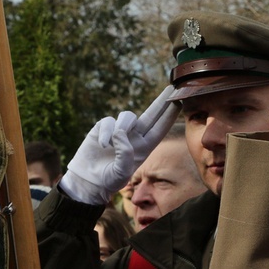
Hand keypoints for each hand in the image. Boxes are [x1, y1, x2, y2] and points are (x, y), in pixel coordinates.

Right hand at [59, 86, 179, 203]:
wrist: (88, 181)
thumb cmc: (109, 179)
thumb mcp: (121, 172)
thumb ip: (125, 153)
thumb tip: (121, 132)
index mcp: (145, 147)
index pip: (161, 128)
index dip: (170, 115)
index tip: (180, 101)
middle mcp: (135, 137)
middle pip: (151, 115)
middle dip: (161, 101)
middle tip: (171, 87)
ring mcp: (120, 131)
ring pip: (128, 116)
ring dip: (123, 126)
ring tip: (113, 144)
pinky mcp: (104, 128)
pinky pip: (108, 121)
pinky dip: (105, 133)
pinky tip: (102, 145)